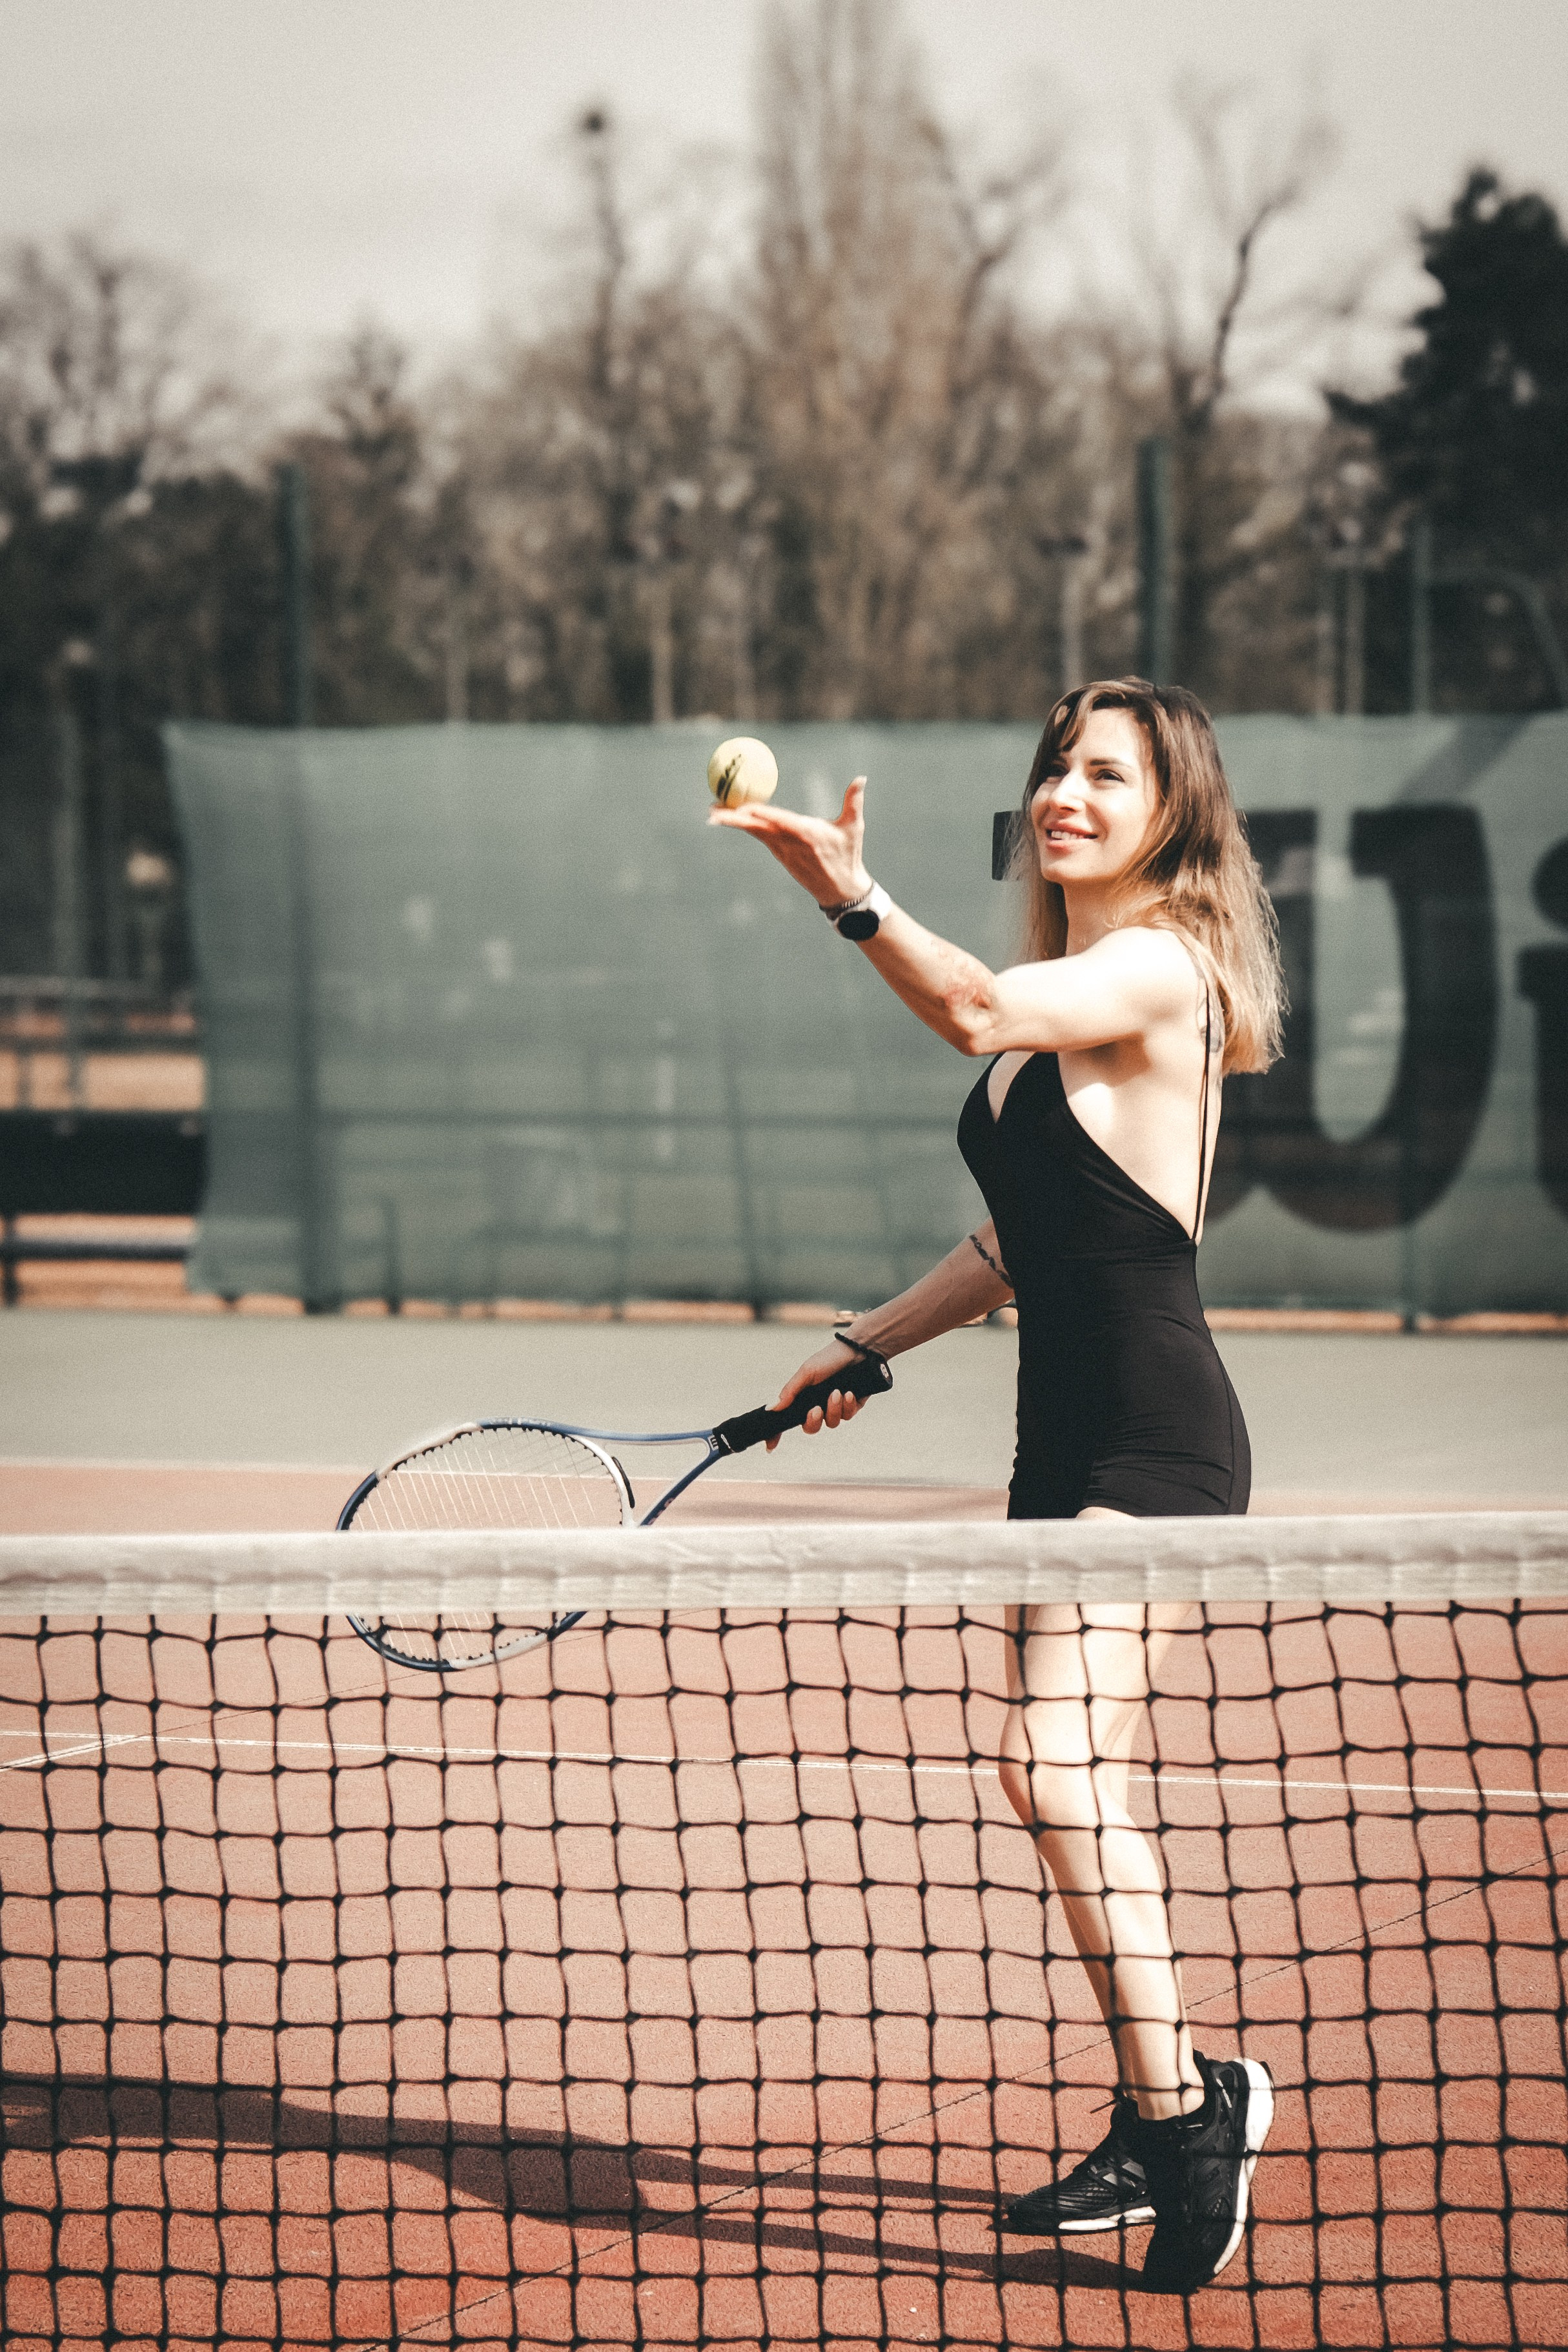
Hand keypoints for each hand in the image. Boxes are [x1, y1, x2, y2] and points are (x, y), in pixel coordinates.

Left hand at [708, 776, 870, 909]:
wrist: (840, 889)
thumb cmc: (848, 855)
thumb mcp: (854, 828)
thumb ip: (854, 801)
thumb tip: (861, 778)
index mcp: (805, 833)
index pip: (777, 821)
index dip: (758, 814)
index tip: (740, 806)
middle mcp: (789, 842)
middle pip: (756, 827)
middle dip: (732, 819)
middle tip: (711, 811)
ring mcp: (782, 850)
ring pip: (754, 832)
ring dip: (733, 822)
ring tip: (712, 812)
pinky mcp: (780, 855)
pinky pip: (759, 836)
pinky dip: (745, 826)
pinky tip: (732, 817)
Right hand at [767, 1337, 866, 1451]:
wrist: (858, 1350)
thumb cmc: (829, 1358)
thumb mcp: (806, 1372)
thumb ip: (790, 1391)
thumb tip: (770, 1408)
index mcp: (803, 1398)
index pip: (787, 1420)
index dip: (778, 1434)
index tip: (770, 1446)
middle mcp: (818, 1405)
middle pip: (810, 1428)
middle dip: (813, 1421)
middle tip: (816, 1409)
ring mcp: (835, 1407)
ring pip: (831, 1423)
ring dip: (833, 1409)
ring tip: (838, 1392)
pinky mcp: (852, 1407)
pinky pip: (847, 1416)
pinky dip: (847, 1405)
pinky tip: (850, 1393)